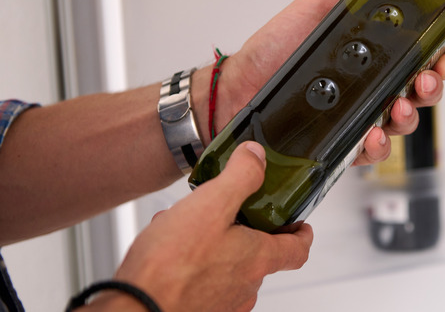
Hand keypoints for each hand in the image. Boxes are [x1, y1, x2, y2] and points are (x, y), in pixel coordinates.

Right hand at [86, 142, 312, 311]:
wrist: (133, 309)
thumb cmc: (170, 266)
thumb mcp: (211, 204)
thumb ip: (241, 177)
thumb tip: (257, 157)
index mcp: (257, 259)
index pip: (298, 250)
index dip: (302, 234)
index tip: (300, 224)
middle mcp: (245, 286)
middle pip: (261, 256)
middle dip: (247, 231)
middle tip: (235, 212)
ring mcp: (221, 302)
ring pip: (228, 267)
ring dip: (216, 244)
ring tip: (188, 225)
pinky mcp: (197, 309)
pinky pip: (204, 280)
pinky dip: (194, 262)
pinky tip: (168, 248)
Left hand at [210, 0, 444, 163]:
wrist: (237, 89)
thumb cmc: (272, 49)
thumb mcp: (314, 8)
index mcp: (372, 55)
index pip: (420, 57)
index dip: (440, 58)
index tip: (444, 55)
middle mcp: (370, 86)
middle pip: (420, 91)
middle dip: (431, 88)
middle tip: (424, 82)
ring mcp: (358, 116)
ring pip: (401, 122)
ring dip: (408, 117)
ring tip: (397, 109)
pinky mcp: (342, 142)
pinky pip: (371, 151)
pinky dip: (377, 147)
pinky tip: (371, 136)